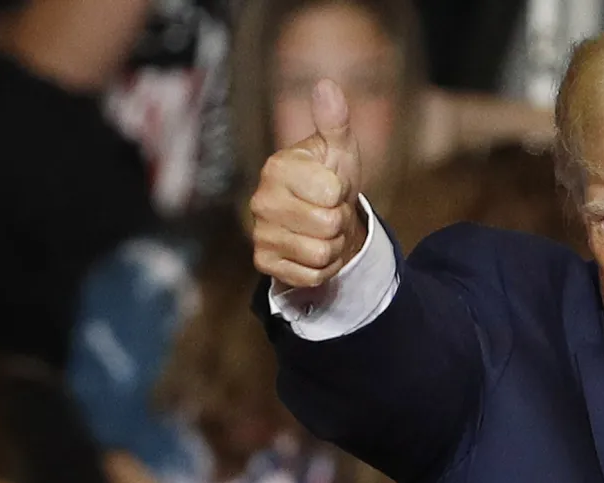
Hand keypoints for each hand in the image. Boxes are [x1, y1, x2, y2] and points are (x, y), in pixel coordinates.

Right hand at [251, 79, 365, 287]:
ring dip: (333, 245)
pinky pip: (311, 275)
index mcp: (277, 167)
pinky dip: (322, 268)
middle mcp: (262, 200)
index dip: (342, 192)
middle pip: (328, 225)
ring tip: (323, 230)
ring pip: (321, 253)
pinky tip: (313, 249)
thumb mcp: (339, 148)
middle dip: (339, 221)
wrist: (324, 219)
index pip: (331, 193)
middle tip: (329, 210)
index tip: (332, 186)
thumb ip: (334, 120)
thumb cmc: (331, 177)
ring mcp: (260, 233)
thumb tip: (326, 85)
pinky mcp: (265, 263)